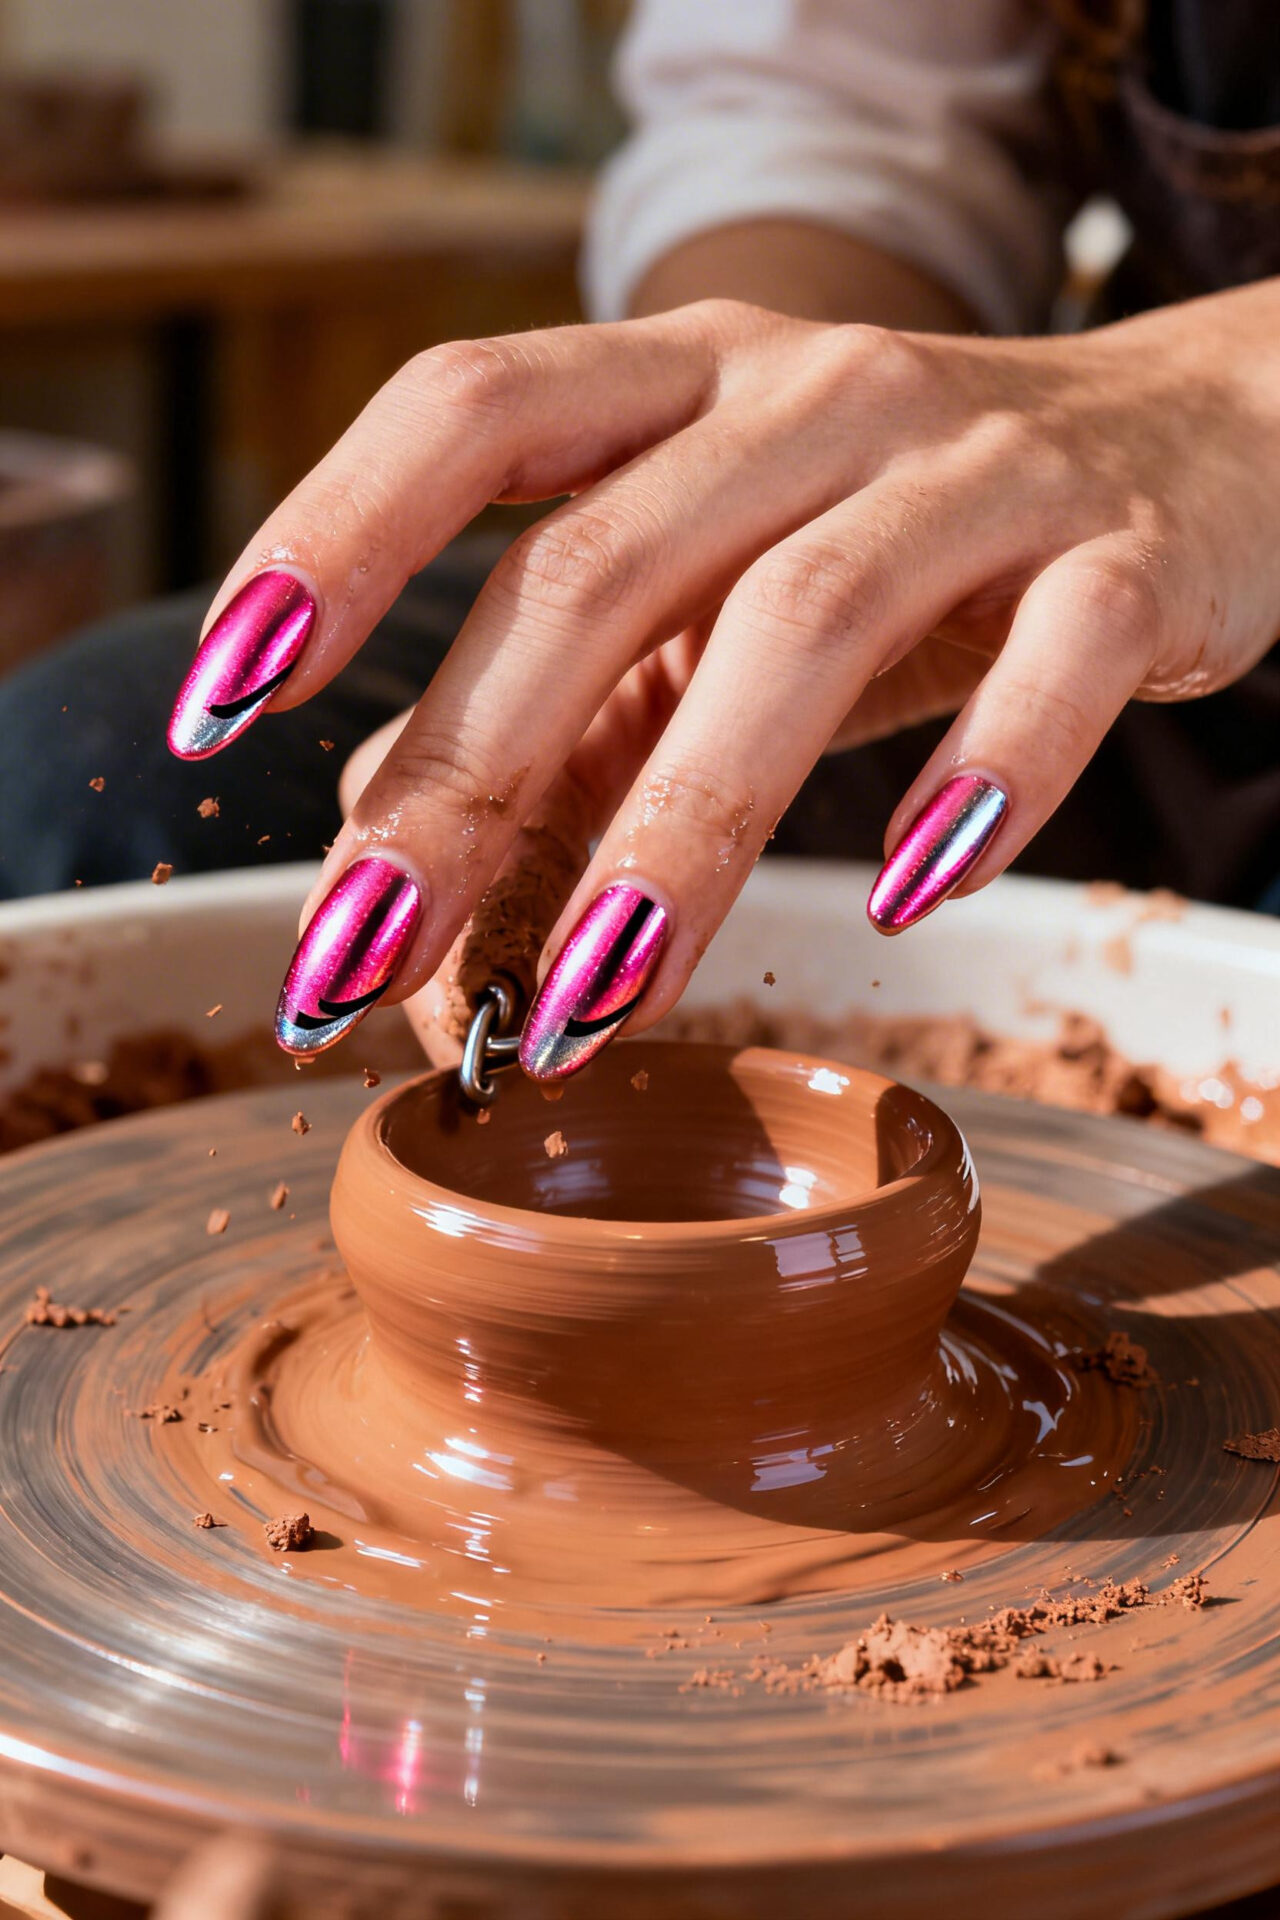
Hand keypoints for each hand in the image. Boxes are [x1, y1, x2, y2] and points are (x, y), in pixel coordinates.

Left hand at [167, 284, 1279, 1073]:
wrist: (1198, 445)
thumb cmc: (904, 535)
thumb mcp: (717, 589)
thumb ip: (570, 722)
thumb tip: (411, 899)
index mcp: (680, 380)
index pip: (472, 408)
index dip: (330, 538)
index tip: (219, 699)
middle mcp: (809, 394)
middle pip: (604, 559)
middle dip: (471, 767)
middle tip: (381, 954)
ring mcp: (974, 468)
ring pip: (804, 624)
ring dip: (685, 826)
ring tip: (601, 999)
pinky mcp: (1124, 557)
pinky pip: (1054, 664)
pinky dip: (983, 781)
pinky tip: (911, 893)